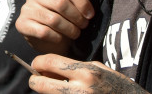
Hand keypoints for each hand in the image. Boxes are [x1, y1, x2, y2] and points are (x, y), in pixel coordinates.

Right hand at [16, 0, 95, 53]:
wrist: (49, 37)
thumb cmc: (65, 15)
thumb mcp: (76, 1)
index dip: (82, 2)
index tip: (91, 14)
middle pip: (60, 3)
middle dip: (77, 18)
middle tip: (84, 26)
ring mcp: (26, 7)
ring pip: (53, 19)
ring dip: (70, 30)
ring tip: (75, 33)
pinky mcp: (22, 24)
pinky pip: (44, 32)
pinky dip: (57, 37)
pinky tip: (61, 38)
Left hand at [28, 55, 145, 92]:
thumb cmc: (116, 85)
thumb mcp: (97, 69)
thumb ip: (73, 67)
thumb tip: (47, 68)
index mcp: (85, 72)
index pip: (48, 62)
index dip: (38, 63)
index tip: (38, 65)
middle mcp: (80, 90)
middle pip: (39, 84)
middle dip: (35, 81)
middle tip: (38, 80)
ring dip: (46, 92)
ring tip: (54, 87)